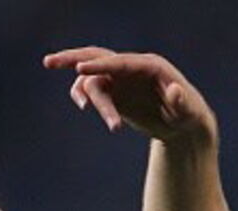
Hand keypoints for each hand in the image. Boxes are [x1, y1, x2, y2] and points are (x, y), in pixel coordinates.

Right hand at [43, 46, 217, 148]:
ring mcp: (121, 79)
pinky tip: (84, 106)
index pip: (120, 62)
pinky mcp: (115, 92)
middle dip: (73, 58)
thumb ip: (181, 101)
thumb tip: (175, 91)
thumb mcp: (188, 111)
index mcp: (150, 66)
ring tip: (115, 126)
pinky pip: (92, 90)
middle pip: (98, 57)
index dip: (101, 65)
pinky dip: (84, 97)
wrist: (183, 124)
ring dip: (91, 100)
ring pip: (94, 80)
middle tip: (49, 62)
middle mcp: (131, 68)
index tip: (80, 68)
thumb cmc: (188, 114)